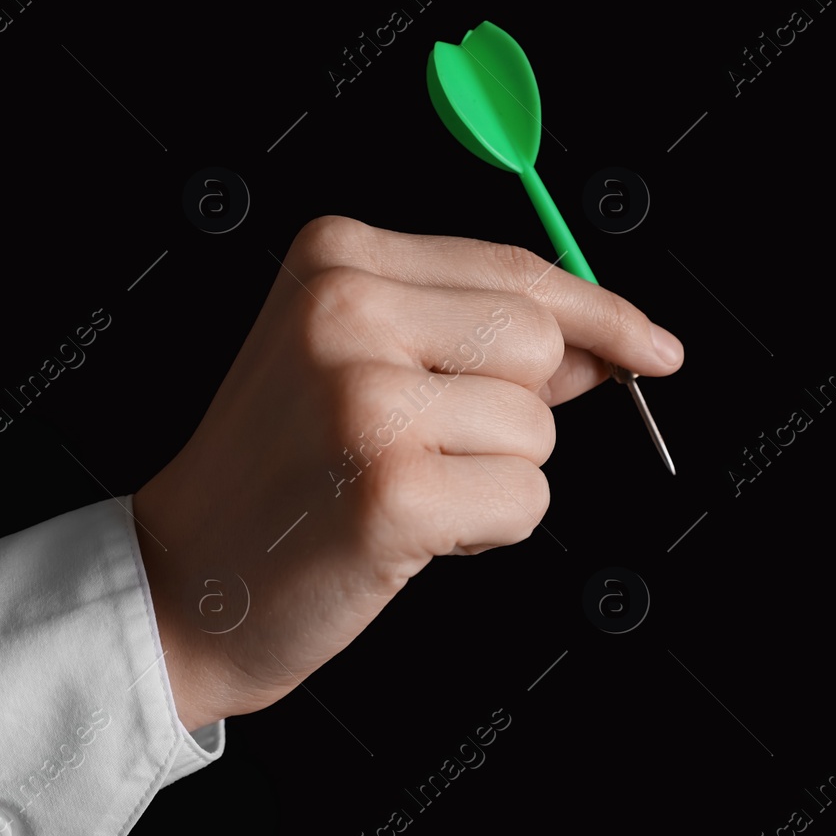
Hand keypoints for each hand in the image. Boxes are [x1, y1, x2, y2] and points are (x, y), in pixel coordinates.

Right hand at [132, 216, 683, 730]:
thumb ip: (476, 337)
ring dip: (494, 475)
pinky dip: (487, 528)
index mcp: (335, 257)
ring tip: (402, 486)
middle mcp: (346, 311)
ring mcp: (365, 399)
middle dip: (517, 409)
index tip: (650, 346)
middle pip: (538, 341)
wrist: (185, 578)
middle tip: (433, 445)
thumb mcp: (355, 360)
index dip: (597, 314)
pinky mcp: (392, 489)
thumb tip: (603, 341)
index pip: (513, 270)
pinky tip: (410, 530)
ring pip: (538, 430)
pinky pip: (525, 499)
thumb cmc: (280, 472)